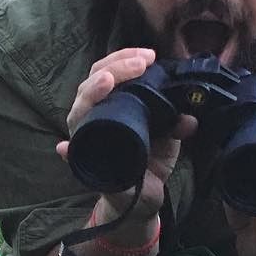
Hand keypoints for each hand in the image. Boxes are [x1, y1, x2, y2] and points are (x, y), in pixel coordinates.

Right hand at [56, 48, 197, 218]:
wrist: (144, 199)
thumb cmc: (149, 161)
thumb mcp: (169, 138)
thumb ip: (176, 122)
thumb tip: (190, 118)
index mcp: (111, 105)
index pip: (108, 71)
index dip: (124, 59)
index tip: (148, 56)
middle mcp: (93, 118)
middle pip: (91, 83)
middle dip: (115, 67)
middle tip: (140, 63)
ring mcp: (86, 141)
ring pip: (78, 112)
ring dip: (92, 93)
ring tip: (108, 81)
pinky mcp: (85, 166)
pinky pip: (72, 157)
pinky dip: (67, 151)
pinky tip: (64, 147)